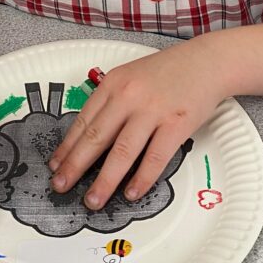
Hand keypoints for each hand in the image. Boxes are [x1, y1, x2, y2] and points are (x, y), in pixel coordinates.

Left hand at [47, 47, 225, 210]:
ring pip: (122, 152)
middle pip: (96, 138)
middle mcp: (129, 96)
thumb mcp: (130, 75)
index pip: (83, 121)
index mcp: (113, 83)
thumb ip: (110, 100)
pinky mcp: (177, 123)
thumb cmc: (168, 71)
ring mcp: (153, 110)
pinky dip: (141, 179)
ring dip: (105, 180)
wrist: (207, 62)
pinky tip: (131, 193)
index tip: (55, 166)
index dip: (67, 147)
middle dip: (75, 167)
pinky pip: (155, 157)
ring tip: (93, 200)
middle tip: (61, 187)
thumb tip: (89, 135)